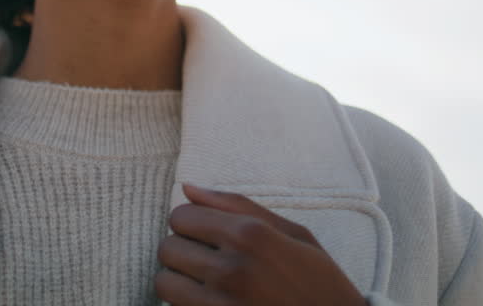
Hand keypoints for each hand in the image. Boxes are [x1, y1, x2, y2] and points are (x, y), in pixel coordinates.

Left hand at [154, 183, 366, 305]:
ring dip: (179, 279)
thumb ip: (236, 206)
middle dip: (183, 249)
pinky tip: (211, 300)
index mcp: (250, 236)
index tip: (207, 233)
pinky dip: (186, 303)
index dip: (191, 222)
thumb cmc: (319, 279)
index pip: (180, 216)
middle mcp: (232, 270)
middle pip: (167, 248)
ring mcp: (221, 305)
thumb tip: (188, 187)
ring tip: (204, 281)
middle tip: (208, 258)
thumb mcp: (292, 232)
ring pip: (164, 282)